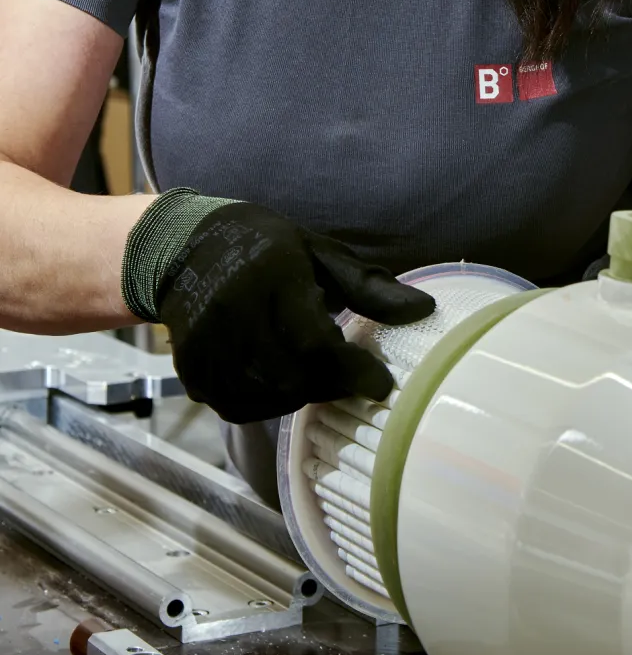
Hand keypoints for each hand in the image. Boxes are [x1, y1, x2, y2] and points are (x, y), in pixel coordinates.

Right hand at [156, 203, 434, 422]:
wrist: (183, 247)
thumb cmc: (265, 246)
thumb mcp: (319, 252)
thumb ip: (368, 286)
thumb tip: (425, 310)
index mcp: (271, 277)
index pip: (316, 342)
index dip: (353, 370)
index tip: (383, 385)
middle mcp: (233, 313)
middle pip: (294, 377)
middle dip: (331, 383)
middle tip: (350, 374)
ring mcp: (206, 346)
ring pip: (267, 398)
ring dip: (301, 394)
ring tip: (316, 372)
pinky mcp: (190, 371)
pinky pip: (238, 407)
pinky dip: (267, 403)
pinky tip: (281, 380)